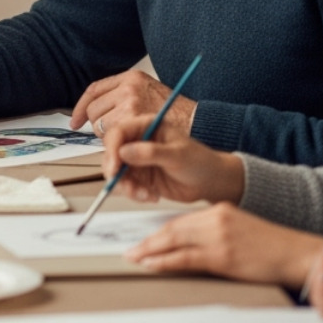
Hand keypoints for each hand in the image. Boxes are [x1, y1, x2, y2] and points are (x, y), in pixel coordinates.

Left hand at [72, 69, 194, 139]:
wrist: (199, 125)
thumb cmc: (177, 115)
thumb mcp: (150, 93)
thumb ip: (125, 96)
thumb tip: (95, 109)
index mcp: (132, 78)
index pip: (94, 90)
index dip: (81, 107)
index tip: (75, 120)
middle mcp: (129, 88)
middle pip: (94, 109)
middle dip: (97, 125)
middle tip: (111, 135)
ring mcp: (131, 104)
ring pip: (100, 126)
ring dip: (108, 136)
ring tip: (127, 140)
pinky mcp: (135, 123)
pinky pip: (111, 137)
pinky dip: (115, 146)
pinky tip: (129, 147)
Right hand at [100, 116, 243, 204]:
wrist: (211, 182)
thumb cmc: (200, 162)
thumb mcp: (178, 155)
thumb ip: (151, 153)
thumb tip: (124, 151)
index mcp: (147, 126)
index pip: (119, 132)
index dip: (112, 149)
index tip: (115, 166)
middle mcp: (138, 141)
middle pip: (112, 152)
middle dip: (115, 170)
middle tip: (122, 183)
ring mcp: (137, 160)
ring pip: (117, 172)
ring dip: (126, 186)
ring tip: (144, 194)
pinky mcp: (139, 177)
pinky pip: (126, 186)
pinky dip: (135, 193)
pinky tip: (151, 196)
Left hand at [126, 203, 322, 286]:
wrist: (298, 254)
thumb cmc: (274, 247)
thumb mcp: (240, 230)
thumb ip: (214, 233)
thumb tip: (188, 247)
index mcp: (220, 210)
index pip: (181, 221)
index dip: (159, 232)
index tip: (145, 241)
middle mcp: (216, 219)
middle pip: (172, 228)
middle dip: (148, 241)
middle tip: (131, 250)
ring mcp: (219, 237)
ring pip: (174, 241)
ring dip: (150, 251)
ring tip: (135, 259)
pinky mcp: (223, 256)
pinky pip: (185, 258)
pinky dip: (165, 262)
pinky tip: (152, 266)